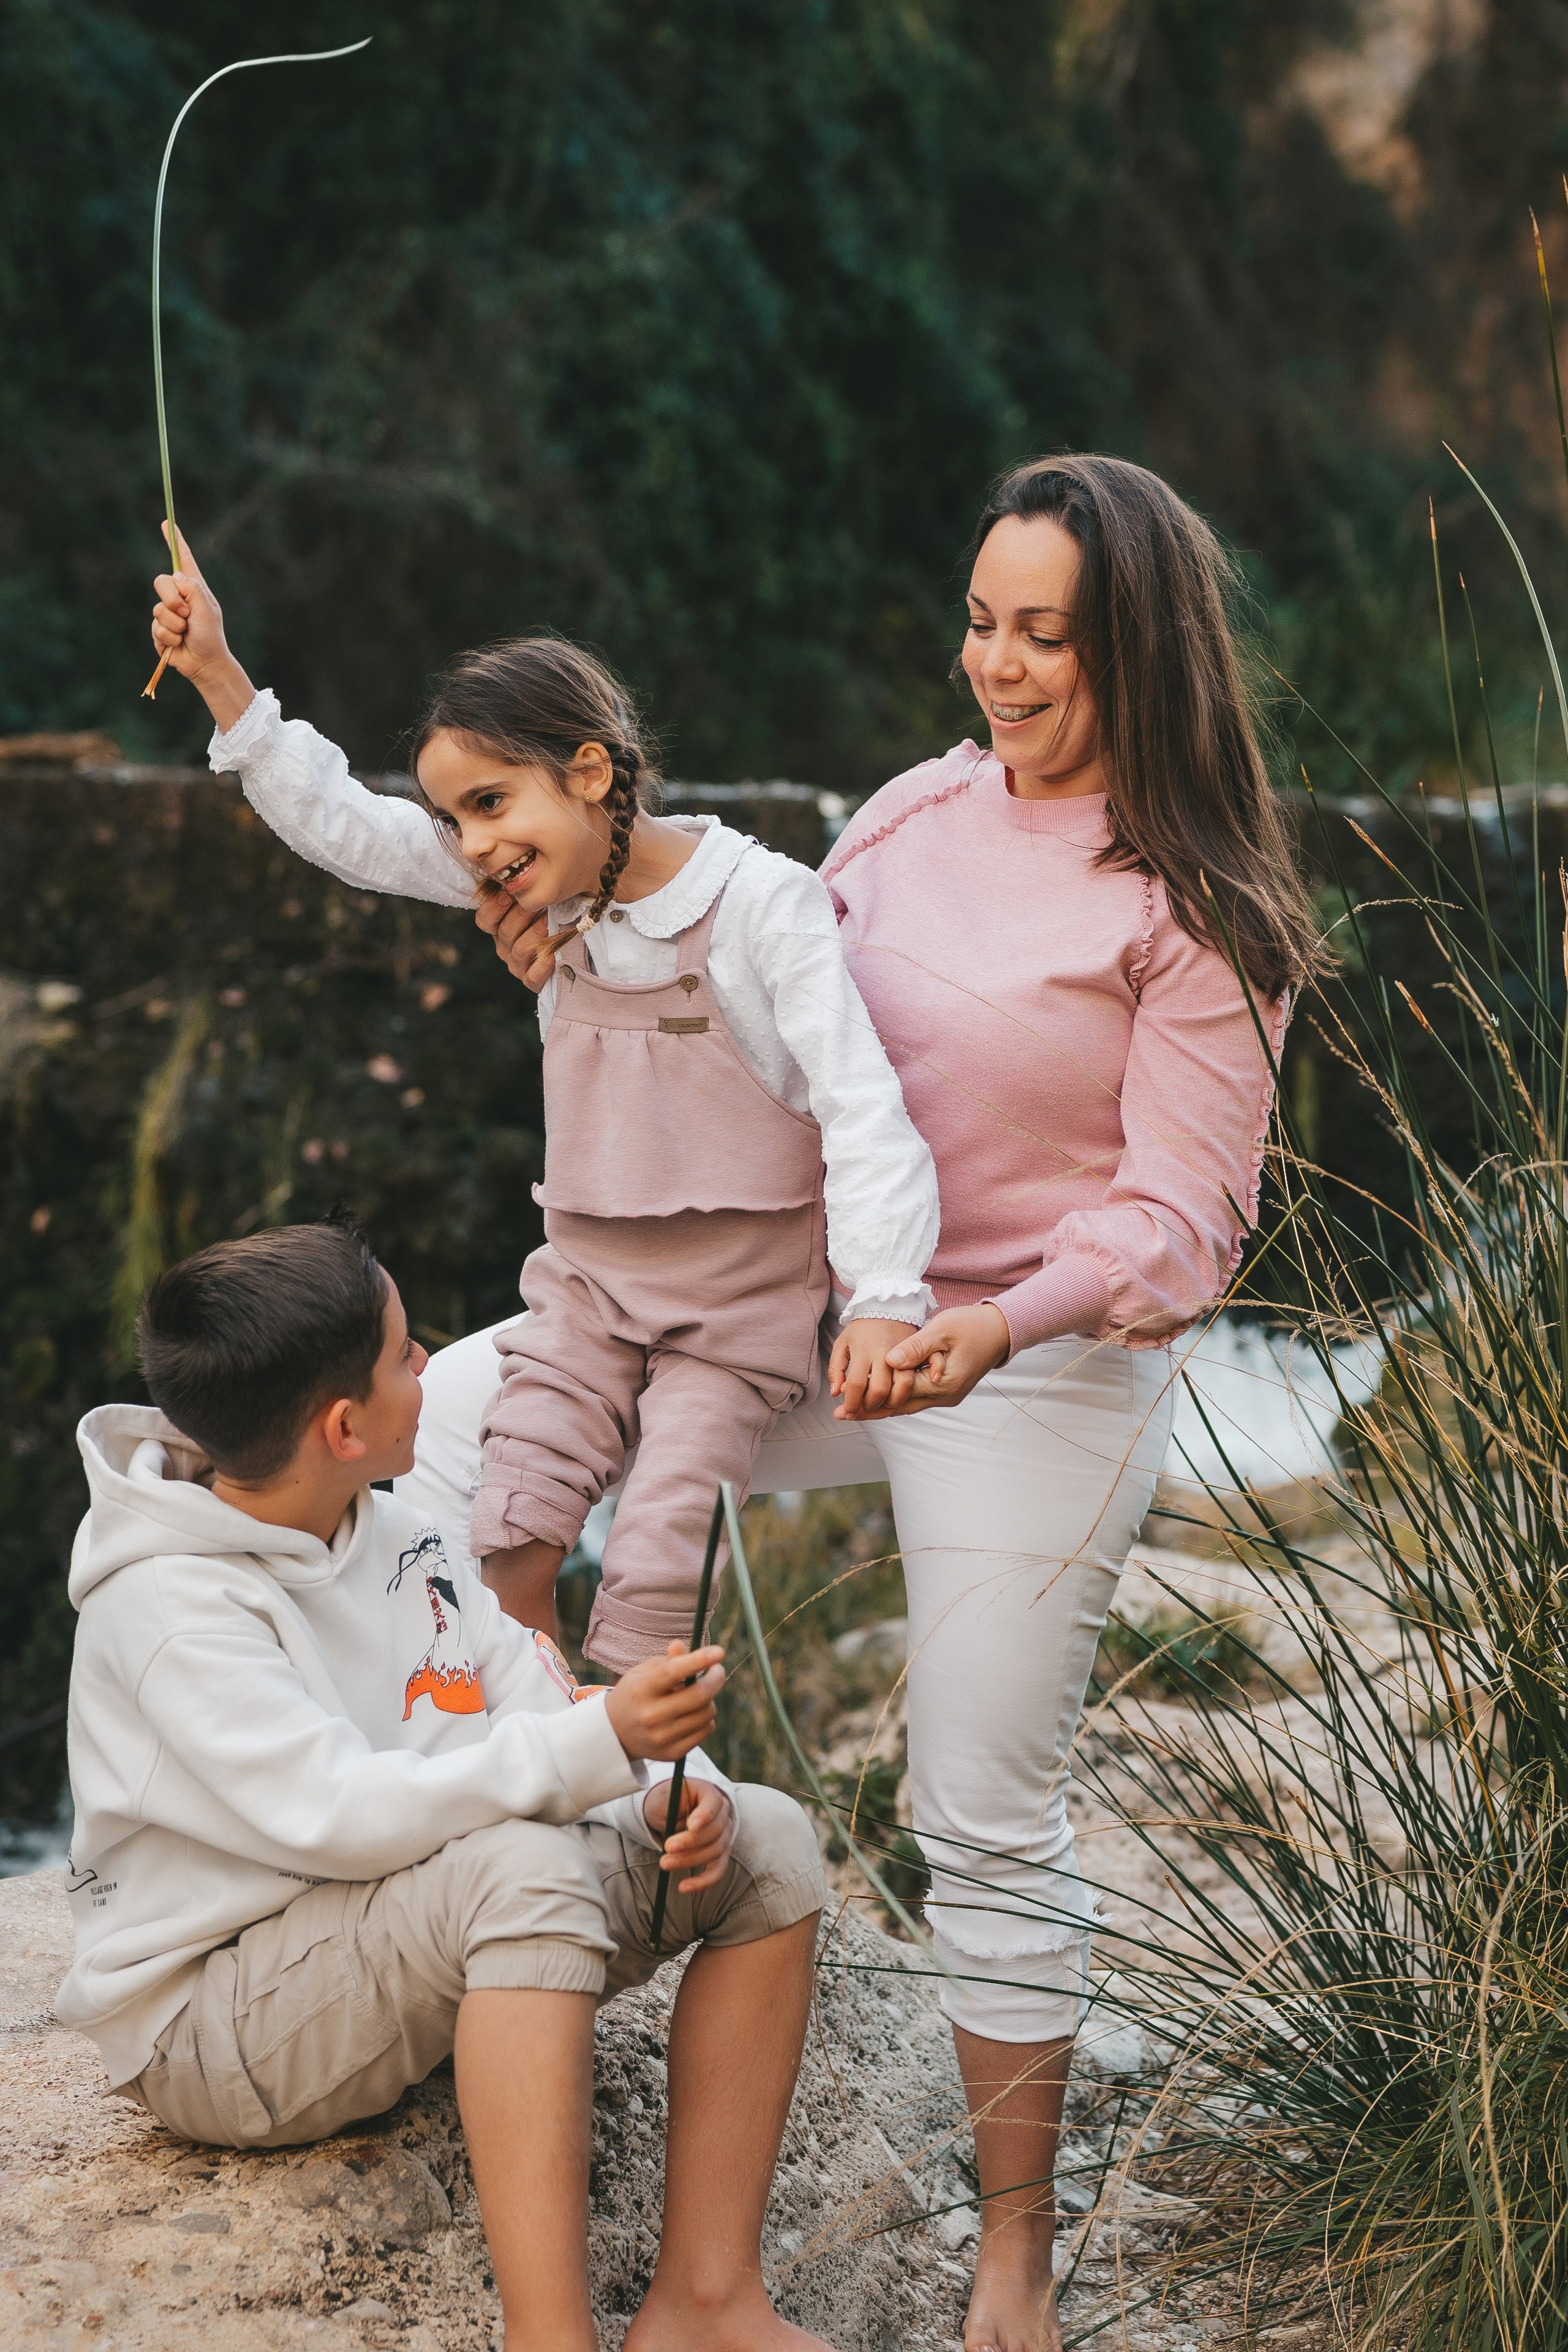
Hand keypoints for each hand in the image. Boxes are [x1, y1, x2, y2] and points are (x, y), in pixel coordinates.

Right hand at [149, 529, 255, 729]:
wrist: (205, 664)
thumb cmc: (211, 636)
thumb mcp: (207, 611)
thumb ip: (193, 591)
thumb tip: (176, 576)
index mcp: (193, 588)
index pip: (182, 559)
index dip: (174, 541)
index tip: (167, 522)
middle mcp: (179, 597)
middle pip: (160, 582)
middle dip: (172, 600)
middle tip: (186, 615)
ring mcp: (167, 613)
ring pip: (158, 609)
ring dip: (174, 625)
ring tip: (186, 633)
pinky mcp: (159, 629)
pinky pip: (156, 628)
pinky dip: (169, 638)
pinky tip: (178, 644)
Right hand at [475, 884, 558, 991]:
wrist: (575, 945)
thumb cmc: (555, 914)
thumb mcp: (540, 899)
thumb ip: (526, 891)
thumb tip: (520, 876)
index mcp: (500, 927)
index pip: (484, 920)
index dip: (493, 907)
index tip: (507, 894)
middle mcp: (504, 946)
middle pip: (504, 932)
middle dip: (521, 914)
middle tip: (537, 902)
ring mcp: (517, 964)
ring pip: (519, 950)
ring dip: (536, 934)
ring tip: (549, 922)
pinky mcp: (532, 980)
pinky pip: (532, 977)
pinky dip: (541, 967)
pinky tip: (552, 956)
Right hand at [604, 1640, 725, 1762]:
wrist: (616, 1733)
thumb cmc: (635, 1694)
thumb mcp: (643, 1673)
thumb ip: (666, 1661)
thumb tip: (681, 1646)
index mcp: (641, 1690)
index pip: (672, 1672)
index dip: (698, 1660)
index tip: (719, 1651)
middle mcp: (650, 1715)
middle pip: (699, 1696)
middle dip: (716, 1679)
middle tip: (717, 1671)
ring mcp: (662, 1737)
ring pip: (707, 1714)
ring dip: (710, 1700)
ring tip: (699, 1695)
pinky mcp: (672, 1753)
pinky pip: (706, 1730)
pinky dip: (706, 1719)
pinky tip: (694, 1714)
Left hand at [643, 1776, 734, 1892]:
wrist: (670, 1811)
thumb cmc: (667, 1802)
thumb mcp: (664, 1796)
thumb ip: (669, 1801)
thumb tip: (673, 1815)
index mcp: (709, 1794)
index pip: (713, 1803)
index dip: (704, 1814)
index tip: (691, 1825)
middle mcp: (722, 1814)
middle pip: (715, 1830)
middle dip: (690, 1842)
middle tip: (667, 1848)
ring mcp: (724, 1835)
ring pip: (716, 1851)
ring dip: (690, 1860)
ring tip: (665, 1863)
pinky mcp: (719, 1854)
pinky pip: (717, 1870)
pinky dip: (703, 1881)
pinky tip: (684, 1887)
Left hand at [827, 1318, 918, 1418]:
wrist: (888, 1306)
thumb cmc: (862, 1328)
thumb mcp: (842, 1343)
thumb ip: (836, 1369)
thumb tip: (836, 1393)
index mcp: (863, 1350)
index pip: (856, 1384)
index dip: (851, 1403)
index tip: (848, 1412)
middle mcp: (884, 1353)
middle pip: (880, 1389)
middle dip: (872, 1405)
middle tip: (867, 1407)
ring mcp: (904, 1353)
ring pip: (904, 1386)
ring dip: (894, 1401)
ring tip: (884, 1403)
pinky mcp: (917, 1353)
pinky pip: (919, 1377)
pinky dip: (913, 1389)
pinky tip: (903, 1394)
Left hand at [858, 1303, 1011, 1416]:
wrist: (1002, 1330)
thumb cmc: (973, 1325)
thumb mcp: (943, 1330)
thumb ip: (916, 1347)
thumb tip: (889, 1361)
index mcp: (943, 1384)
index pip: (899, 1394)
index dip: (870, 1397)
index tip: (845, 1400)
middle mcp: (945, 1397)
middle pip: (900, 1408)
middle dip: (870, 1411)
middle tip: (840, 1414)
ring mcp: (947, 1396)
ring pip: (907, 1406)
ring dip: (881, 1408)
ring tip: (853, 1410)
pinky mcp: (947, 1390)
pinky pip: (916, 1399)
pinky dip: (896, 1400)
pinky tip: (879, 1398)